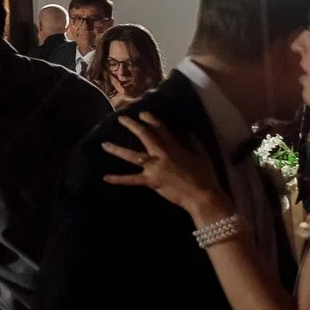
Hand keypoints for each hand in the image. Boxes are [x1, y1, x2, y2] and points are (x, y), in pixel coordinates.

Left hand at [101, 111, 234, 222]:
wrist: (202, 196)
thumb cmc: (205, 176)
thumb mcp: (201, 156)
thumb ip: (193, 143)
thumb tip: (187, 132)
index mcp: (174, 148)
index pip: (160, 129)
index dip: (150, 120)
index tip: (142, 113)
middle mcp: (161, 155)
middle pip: (144, 136)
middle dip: (132, 125)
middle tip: (121, 118)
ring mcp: (154, 168)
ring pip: (132, 156)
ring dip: (117, 149)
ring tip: (104, 144)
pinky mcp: (151, 181)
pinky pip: (132, 180)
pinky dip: (118, 179)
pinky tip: (106, 178)